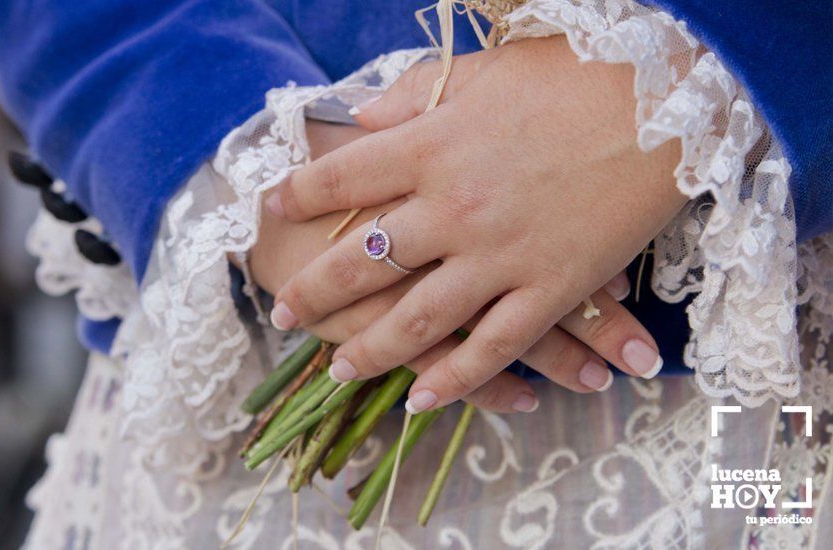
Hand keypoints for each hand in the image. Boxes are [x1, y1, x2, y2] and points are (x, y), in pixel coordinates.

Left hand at [266, 36, 683, 412]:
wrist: (668, 101)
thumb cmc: (575, 74)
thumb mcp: (485, 69)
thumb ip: (414, 94)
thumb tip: (358, 119)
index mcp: (432, 145)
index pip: (341, 175)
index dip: (297, 195)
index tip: (270, 211)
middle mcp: (453, 206)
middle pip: (361, 259)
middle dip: (313, 290)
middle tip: (282, 312)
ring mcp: (500, 254)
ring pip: (416, 318)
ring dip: (369, 352)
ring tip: (336, 371)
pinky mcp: (550, 287)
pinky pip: (492, 346)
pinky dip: (454, 379)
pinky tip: (421, 399)